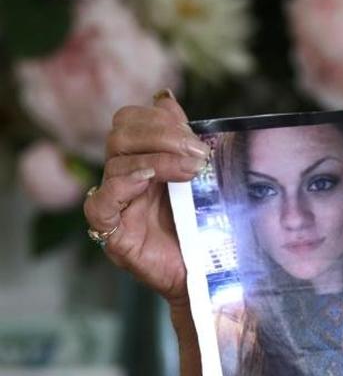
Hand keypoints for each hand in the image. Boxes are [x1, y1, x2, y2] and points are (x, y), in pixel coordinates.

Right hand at [82, 90, 210, 305]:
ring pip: (116, 162)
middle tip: (198, 152)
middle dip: (162, 134)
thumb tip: (166, 99)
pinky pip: (101, 201)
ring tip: (193, 169)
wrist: (208, 276)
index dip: (158, 119)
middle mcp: (125, 178)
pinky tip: (151, 180)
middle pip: (120, 134)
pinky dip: (126, 183)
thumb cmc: (206, 229)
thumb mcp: (202, 179)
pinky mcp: (111, 232)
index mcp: (144, 160)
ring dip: (159, 158)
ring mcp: (115, 204)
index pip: (130, 121)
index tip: (195, 134)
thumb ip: (185, 143)